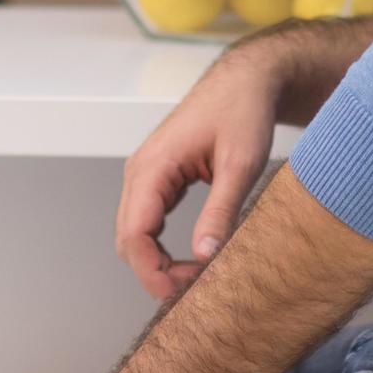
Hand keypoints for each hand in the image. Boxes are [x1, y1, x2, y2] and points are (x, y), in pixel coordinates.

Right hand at [116, 37, 284, 297]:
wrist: (245, 81)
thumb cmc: (243, 112)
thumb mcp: (241, 164)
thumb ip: (221, 210)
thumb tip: (205, 257)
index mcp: (153, 166)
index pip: (133, 235)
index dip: (153, 272)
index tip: (187, 291)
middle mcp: (140, 171)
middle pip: (127, 240)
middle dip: (155, 272)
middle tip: (196, 290)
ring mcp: (146, 174)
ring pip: (134, 233)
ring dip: (156, 261)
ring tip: (196, 277)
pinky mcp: (159, 178)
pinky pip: (146, 221)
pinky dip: (160, 246)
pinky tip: (191, 258)